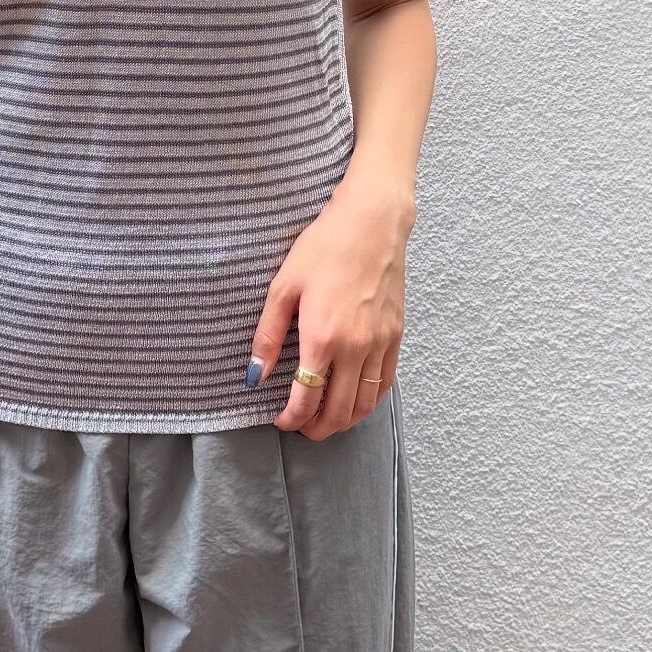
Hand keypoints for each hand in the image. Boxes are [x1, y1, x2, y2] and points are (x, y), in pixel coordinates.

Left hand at [248, 178, 413, 440]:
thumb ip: (268, 336)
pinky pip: (385, 383)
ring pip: (365, 404)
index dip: (291, 419)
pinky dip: (369, 401)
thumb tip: (254, 375)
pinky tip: (355, 400)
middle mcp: (355, 348)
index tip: (280, 421)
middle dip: (317, 428)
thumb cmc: (323, 248)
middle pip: (338, 411)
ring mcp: (380, 344)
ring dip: (344, 421)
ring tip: (325, 420)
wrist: (371, 223)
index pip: (307, 399)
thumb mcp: (283, 287)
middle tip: (301, 427)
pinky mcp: (396, 336)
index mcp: (323, 338)